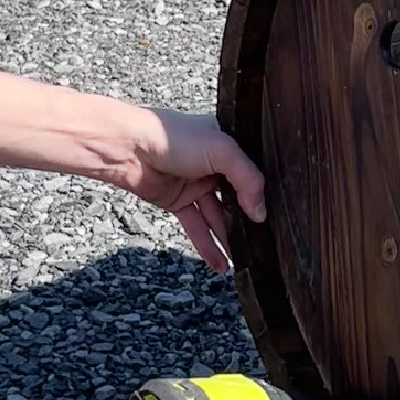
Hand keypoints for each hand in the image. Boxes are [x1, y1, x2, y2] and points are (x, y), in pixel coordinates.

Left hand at [116, 109, 266, 271]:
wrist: (126, 147)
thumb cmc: (172, 136)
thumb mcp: (222, 151)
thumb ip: (248, 180)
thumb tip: (260, 213)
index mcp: (228, 147)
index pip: (253, 175)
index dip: (262, 196)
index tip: (272, 218)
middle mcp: (214, 166)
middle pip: (237, 199)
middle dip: (247, 221)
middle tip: (261, 243)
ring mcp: (195, 185)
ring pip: (217, 217)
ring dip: (228, 238)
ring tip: (244, 259)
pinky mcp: (177, 202)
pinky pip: (196, 226)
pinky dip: (207, 245)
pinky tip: (219, 263)